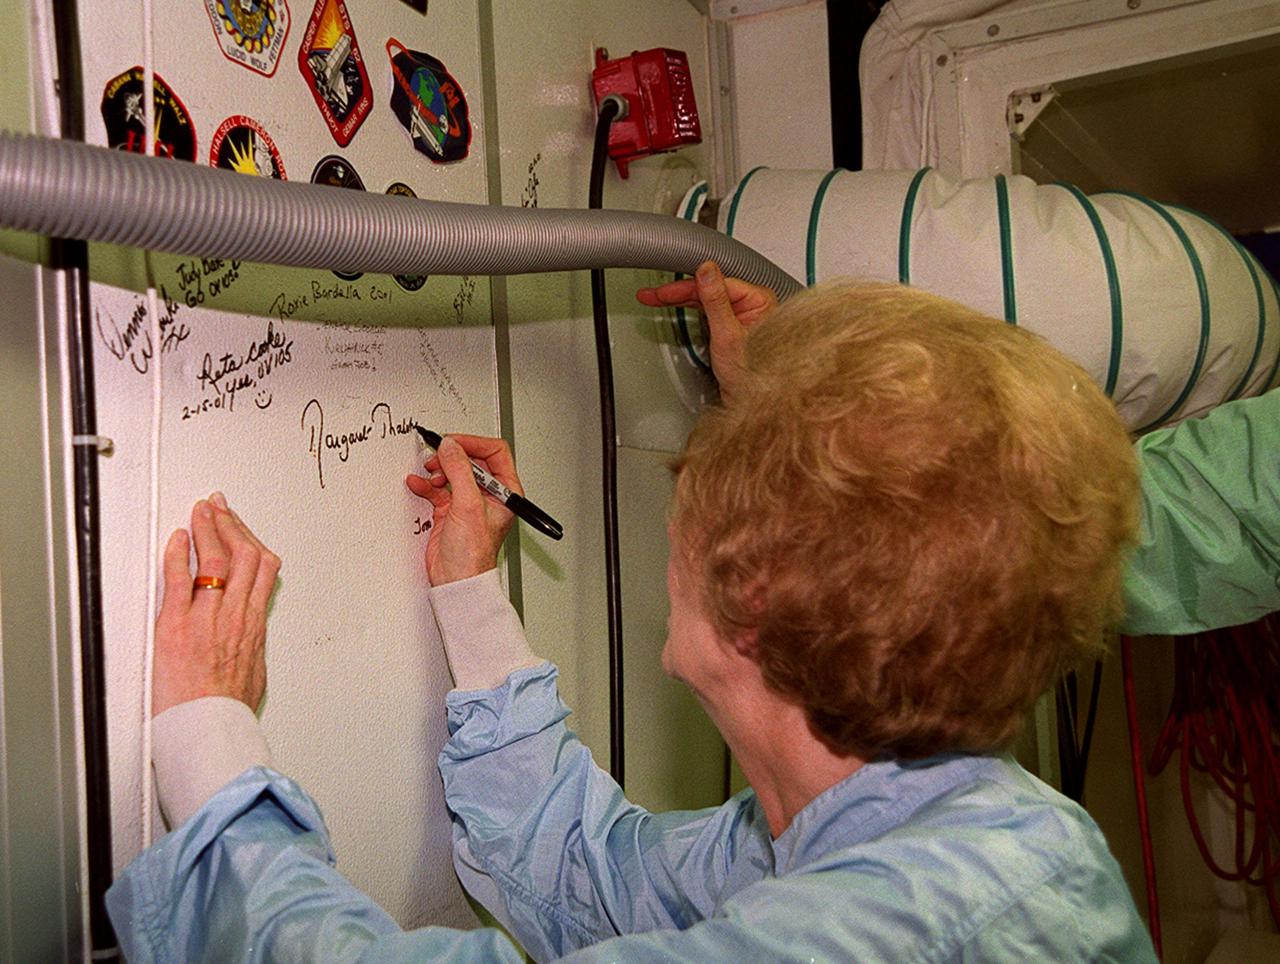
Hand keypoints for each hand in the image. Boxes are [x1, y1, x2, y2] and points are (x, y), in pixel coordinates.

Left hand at [152, 493, 280, 716]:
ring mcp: (207, 617)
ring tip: (200, 512)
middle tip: (218, 507)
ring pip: (215, 560)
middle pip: (242, 554)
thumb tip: (250, 633)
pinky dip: (177, 555)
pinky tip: (177, 539)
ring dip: (207, 529)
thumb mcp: (256, 669)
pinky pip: (178, 580)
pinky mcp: (176, 626)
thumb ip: (252, 642)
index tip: (239, 526)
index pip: (261, 567)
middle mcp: (235, 614)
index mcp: (254, 623)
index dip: (250, 538)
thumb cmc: (229, 709)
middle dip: (230, 524)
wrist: (209, 728)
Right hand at [405, 434, 521, 585]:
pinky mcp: (450, 510)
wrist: (456, 580)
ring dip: (438, 470)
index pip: (494, 453)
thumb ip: (459, 471)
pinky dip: (427, 484)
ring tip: (430, 476)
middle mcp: (489, 494)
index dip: (473, 443)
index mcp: (506, 491)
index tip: (453, 442)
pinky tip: (418, 484)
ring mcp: (468, 502)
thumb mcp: (468, 506)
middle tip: (438, 457)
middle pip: (471, 460)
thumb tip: (451, 447)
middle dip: (452, 457)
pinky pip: (437, 488)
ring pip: (452, 472)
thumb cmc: (473, 555)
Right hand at [636, 260, 776, 402]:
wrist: (751, 401)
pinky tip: (673, 306)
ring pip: (705, 299)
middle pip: (709, 290)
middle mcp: (752, 304)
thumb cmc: (750, 374)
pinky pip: (707, 311)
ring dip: (679, 299)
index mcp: (759, 300)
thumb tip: (707, 271)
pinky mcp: (731, 325)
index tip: (665, 290)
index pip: (717, 284)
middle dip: (678, 293)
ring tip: (655, 298)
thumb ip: (716, 300)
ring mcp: (741, 314)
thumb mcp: (728, 334)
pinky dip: (688, 309)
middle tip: (653, 295)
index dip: (687, 287)